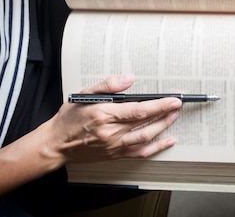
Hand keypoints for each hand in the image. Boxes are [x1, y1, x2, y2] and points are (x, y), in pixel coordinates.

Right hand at [46, 74, 182, 162]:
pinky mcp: (115, 155)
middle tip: (178, 106)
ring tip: (174, 117)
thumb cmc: (69, 118)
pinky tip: (168, 140)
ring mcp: (113, 146)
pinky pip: (140, 153)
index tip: (173, 100)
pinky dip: (156, 147)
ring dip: (163, 127)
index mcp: (104, 114)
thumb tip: (129, 79)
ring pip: (145, 138)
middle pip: (145, 123)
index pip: (138, 110)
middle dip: (165, 114)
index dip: (159, 105)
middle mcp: (110, 132)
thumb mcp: (84, 94)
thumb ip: (108, 85)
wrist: (56, 144)